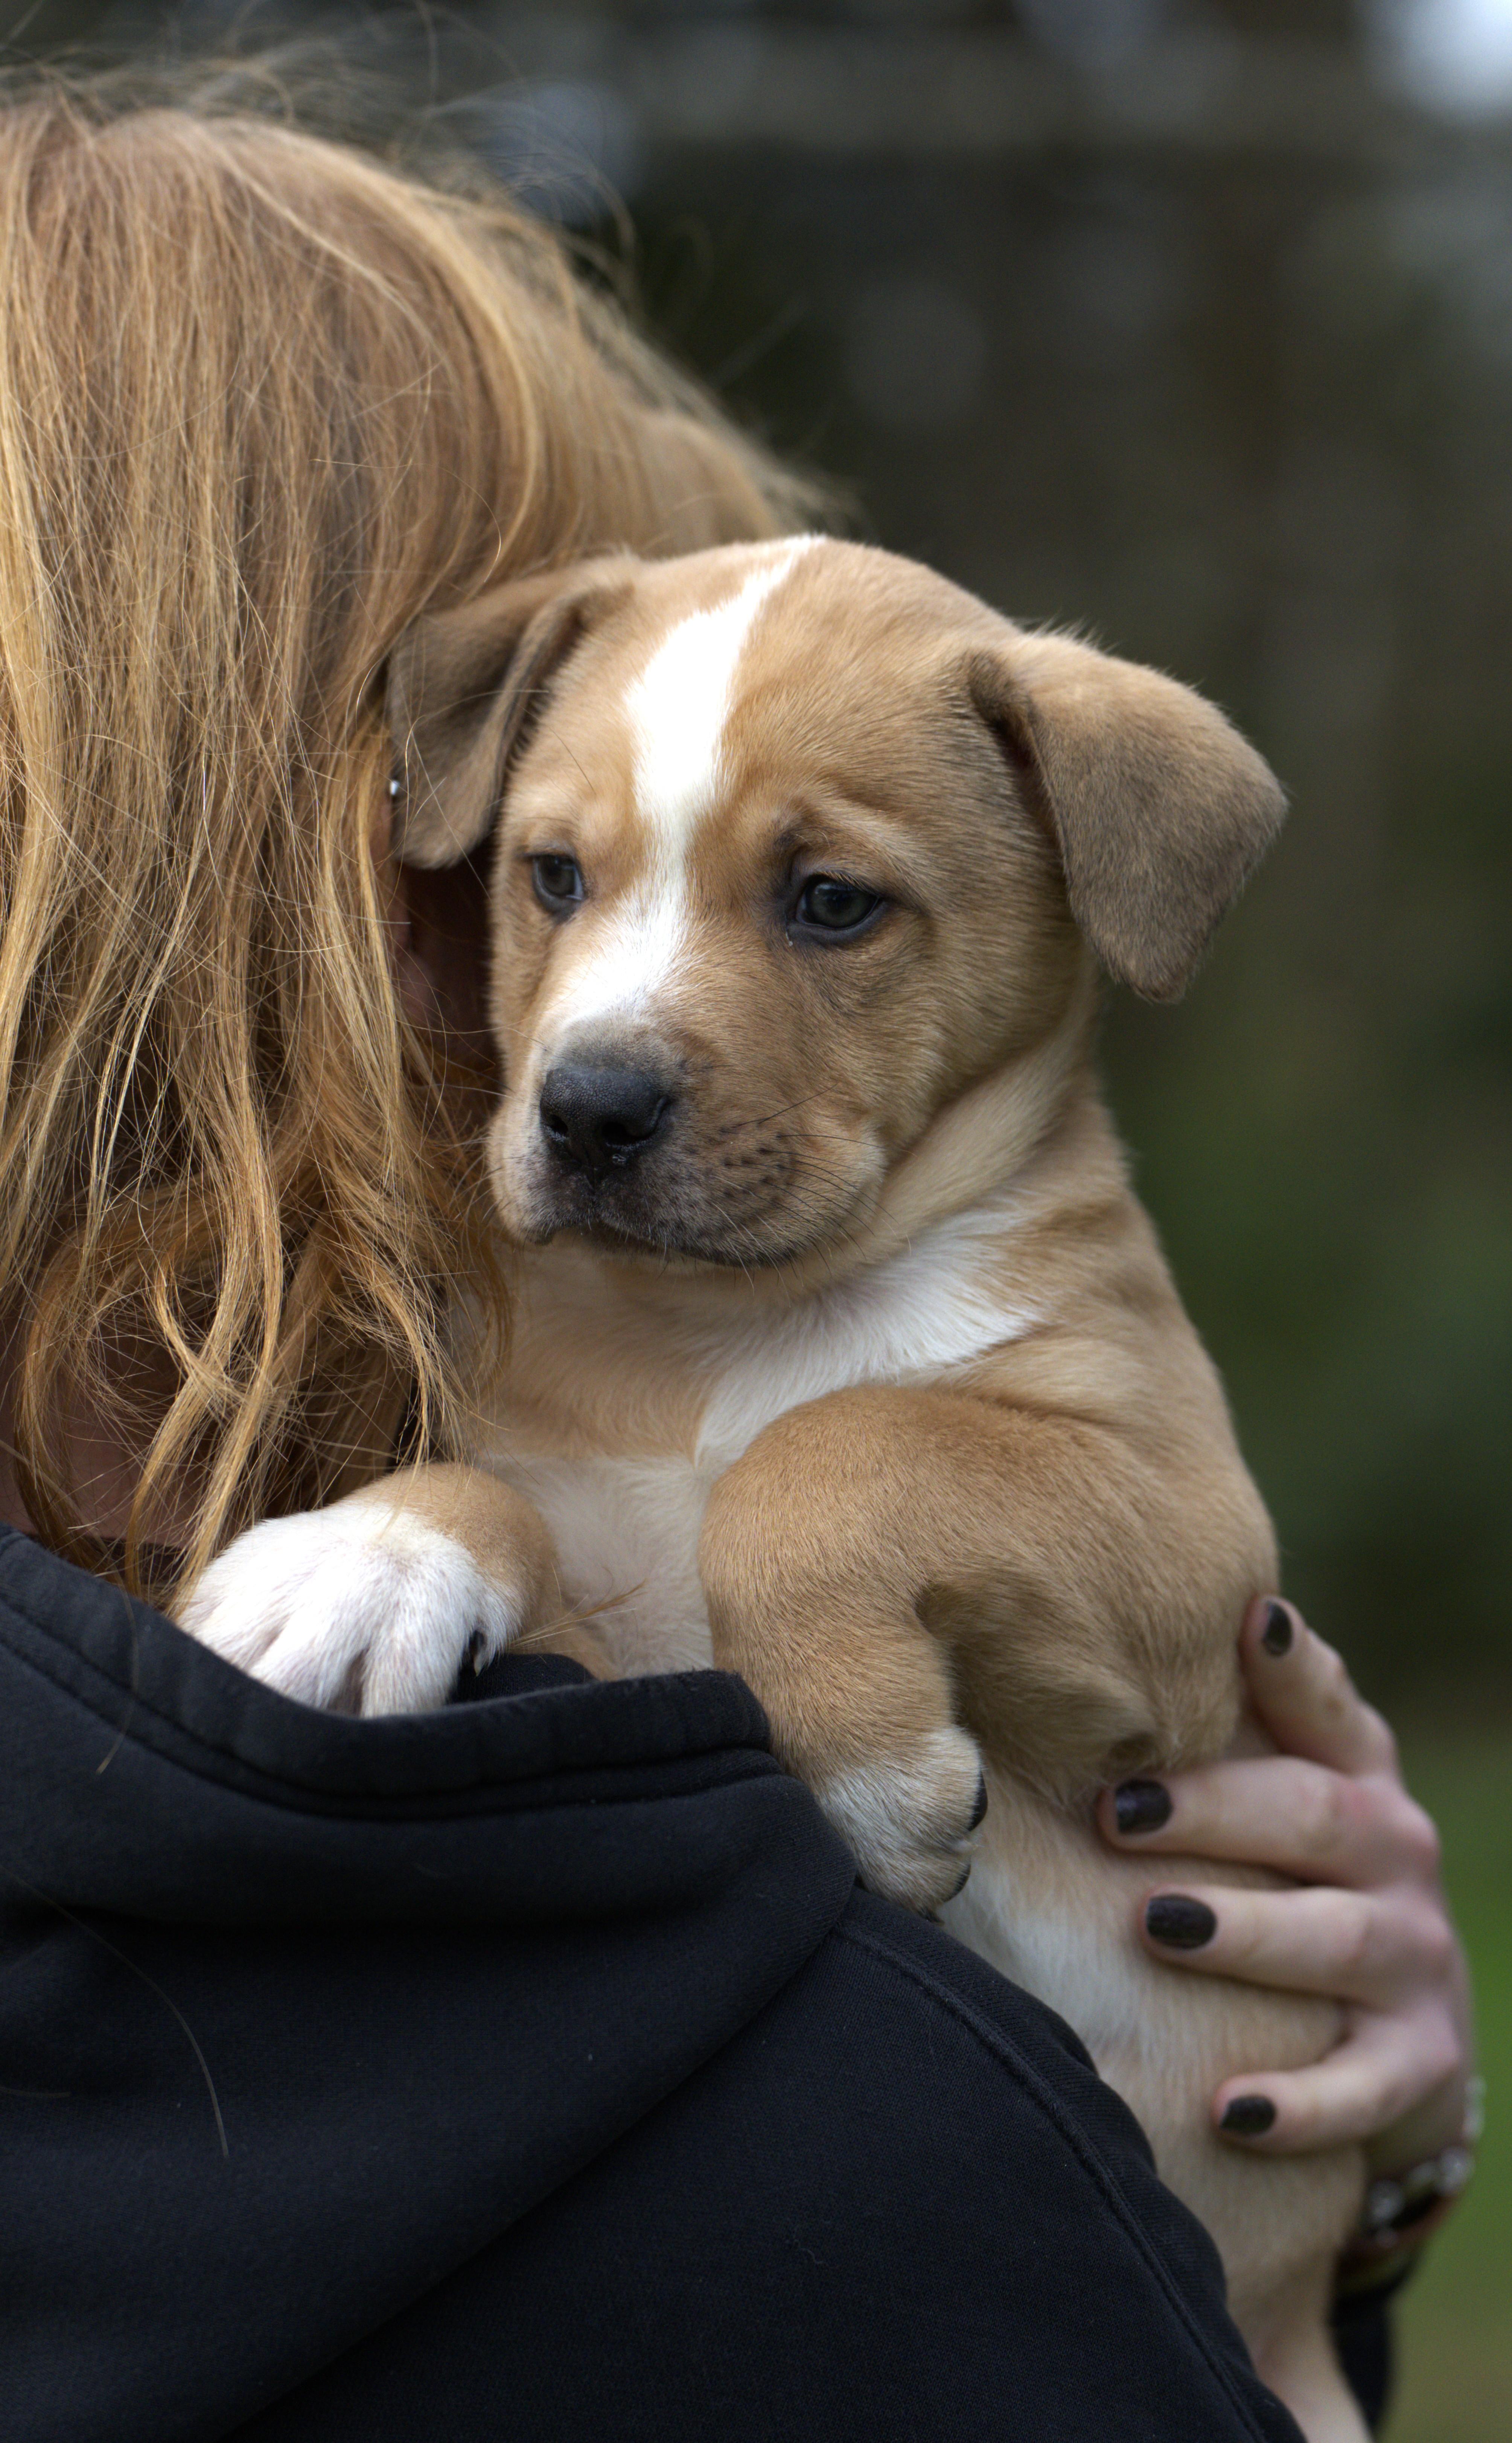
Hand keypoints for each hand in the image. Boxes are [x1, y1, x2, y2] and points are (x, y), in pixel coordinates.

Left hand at [1097, 1598, 1473, 2169]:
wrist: (1399, 2032)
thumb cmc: (1295, 1880)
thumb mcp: (1279, 1796)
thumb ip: (1228, 1727)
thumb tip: (1114, 1644)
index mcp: (1358, 1777)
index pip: (1329, 1707)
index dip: (1291, 1665)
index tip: (1247, 1622)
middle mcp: (1397, 1854)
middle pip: (1313, 1815)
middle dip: (1215, 1811)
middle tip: (1117, 1811)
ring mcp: (1413, 1959)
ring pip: (1334, 1939)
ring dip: (1244, 1932)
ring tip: (1157, 1925)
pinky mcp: (1418, 2062)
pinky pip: (1361, 2086)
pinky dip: (1296, 2102)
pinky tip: (1228, 2109)